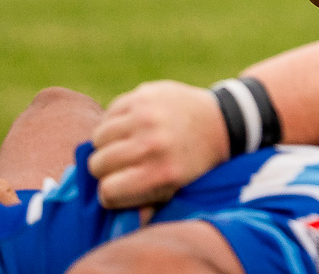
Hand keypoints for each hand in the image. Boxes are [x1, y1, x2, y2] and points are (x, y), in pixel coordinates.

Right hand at [87, 81, 228, 207]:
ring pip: (98, 138)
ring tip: (123, 147)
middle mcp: (152, 144)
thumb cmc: (195, 162)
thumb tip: (126, 223)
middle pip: (98, 165)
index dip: (111, 194)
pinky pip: (108, 114)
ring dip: (106, 146)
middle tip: (122, 167)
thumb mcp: (179, 190)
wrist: (221, 121)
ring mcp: (146, 116)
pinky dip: (113, 123)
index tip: (119, 189)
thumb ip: (150, 207)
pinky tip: (130, 128)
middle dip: (106, 171)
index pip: (108, 192)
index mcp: (162, 173)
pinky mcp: (143, 95)